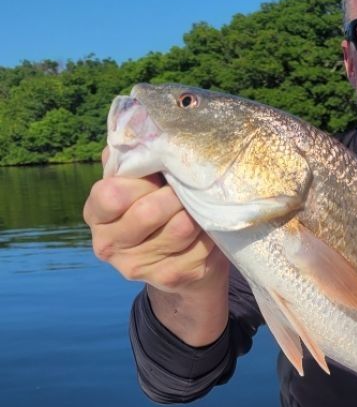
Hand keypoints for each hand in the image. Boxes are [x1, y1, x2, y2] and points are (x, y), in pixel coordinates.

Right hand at [83, 155, 226, 293]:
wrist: (184, 262)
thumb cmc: (160, 207)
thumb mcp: (140, 183)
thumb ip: (132, 159)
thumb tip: (139, 129)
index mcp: (97, 215)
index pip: (111, 193)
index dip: (142, 180)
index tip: (160, 173)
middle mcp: (110, 245)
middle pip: (148, 212)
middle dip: (176, 194)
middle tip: (189, 186)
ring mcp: (139, 267)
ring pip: (180, 228)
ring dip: (196, 210)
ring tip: (201, 202)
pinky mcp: (172, 278)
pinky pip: (200, 246)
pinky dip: (210, 231)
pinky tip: (210, 225)